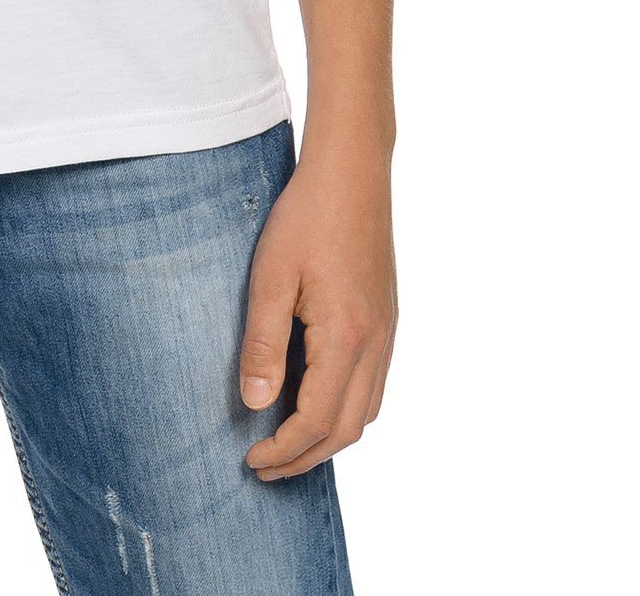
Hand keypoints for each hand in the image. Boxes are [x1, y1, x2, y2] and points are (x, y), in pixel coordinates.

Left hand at [238, 145, 395, 480]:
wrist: (352, 172)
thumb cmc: (306, 217)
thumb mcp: (270, 277)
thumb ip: (262, 344)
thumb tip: (255, 404)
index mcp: (347, 338)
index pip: (318, 420)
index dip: (284, 450)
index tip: (252, 460)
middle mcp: (376, 344)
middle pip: (348, 429)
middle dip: (306, 457)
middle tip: (264, 467)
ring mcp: (387, 333)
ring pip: (367, 411)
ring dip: (329, 437)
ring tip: (286, 443)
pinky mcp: (386, 319)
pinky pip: (373, 385)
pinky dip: (345, 408)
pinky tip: (315, 399)